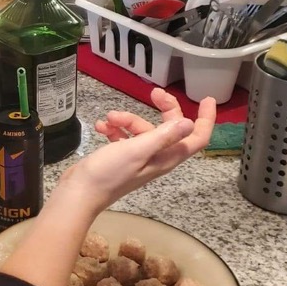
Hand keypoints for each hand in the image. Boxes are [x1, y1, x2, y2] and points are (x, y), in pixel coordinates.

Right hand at [0, 89, 215, 285]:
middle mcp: (157, 157)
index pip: (197, 138)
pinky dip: (116, 129)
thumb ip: (163, 136)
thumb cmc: (109, 173)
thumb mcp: (137, 150)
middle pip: (170, 128)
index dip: (206, 119)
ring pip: (143, 130)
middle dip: (164, 109)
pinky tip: (102, 127)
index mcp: (166, 157)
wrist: (79, 193)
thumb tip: (189, 122)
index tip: (206, 99)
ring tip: (109, 118)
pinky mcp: (121, 158)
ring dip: (128, 120)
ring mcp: (139, 158)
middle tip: (153, 92)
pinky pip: (125, 137)